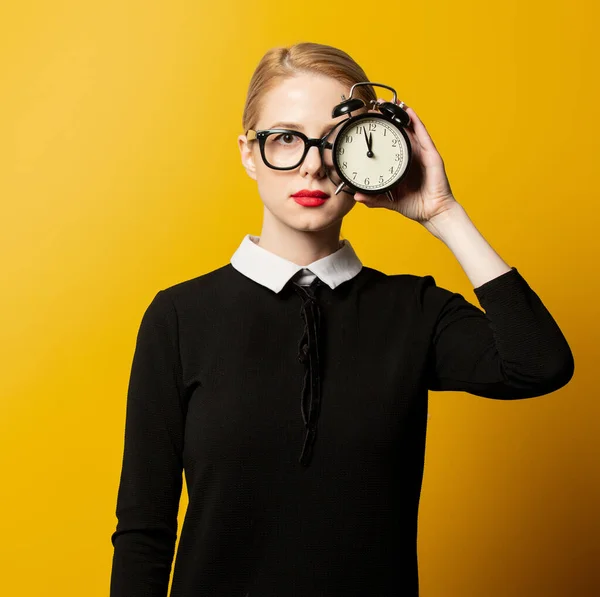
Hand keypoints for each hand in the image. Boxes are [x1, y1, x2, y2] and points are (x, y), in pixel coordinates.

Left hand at [353, 100, 458, 223]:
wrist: (434, 213)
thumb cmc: (416, 206)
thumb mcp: (390, 201)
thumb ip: (374, 198)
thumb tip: (357, 196)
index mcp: (403, 164)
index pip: (391, 143)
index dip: (382, 130)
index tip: (369, 121)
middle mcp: (413, 155)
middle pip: (400, 131)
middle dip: (389, 117)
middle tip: (376, 105)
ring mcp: (423, 154)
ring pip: (412, 129)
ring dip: (401, 114)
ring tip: (390, 102)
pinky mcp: (432, 156)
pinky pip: (423, 135)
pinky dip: (416, 122)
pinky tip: (408, 112)